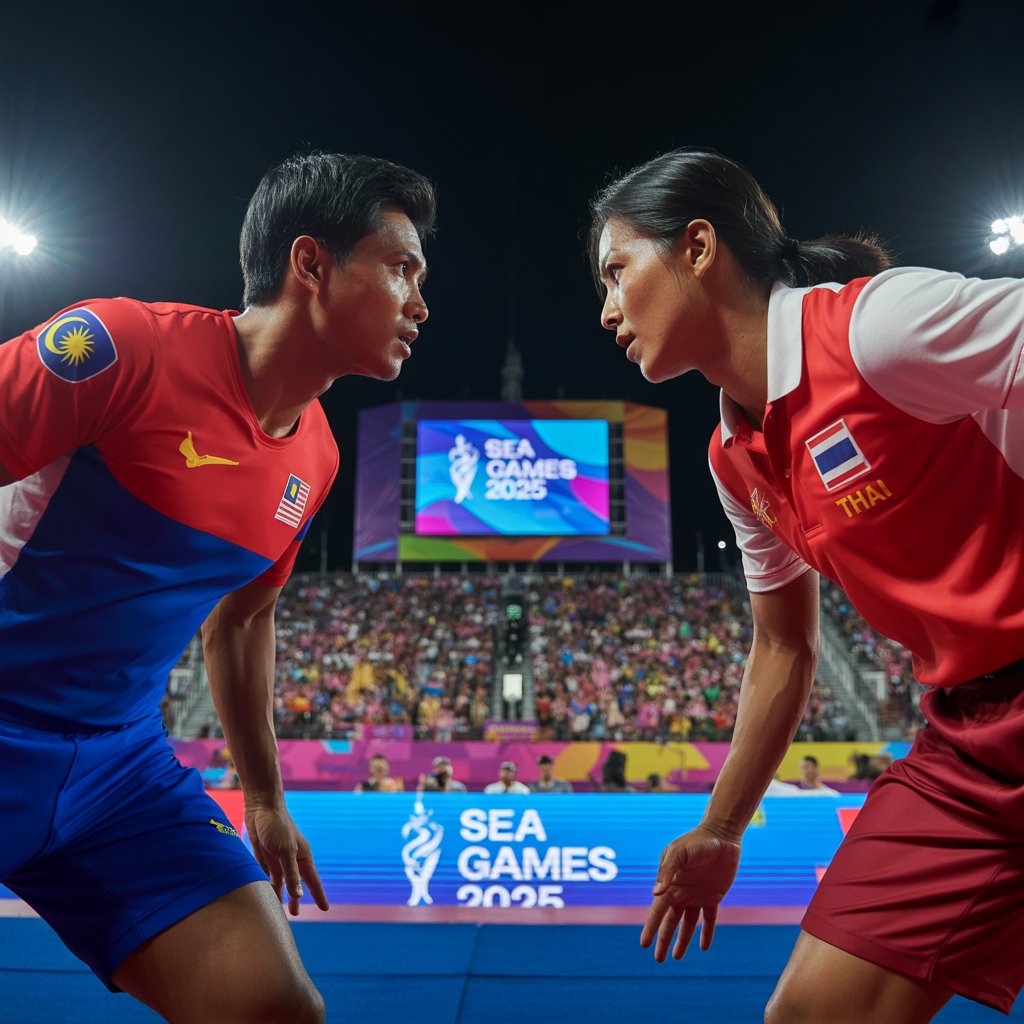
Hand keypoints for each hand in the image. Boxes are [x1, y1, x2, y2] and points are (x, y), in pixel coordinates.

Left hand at [245, 802, 329, 915]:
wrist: (260, 808)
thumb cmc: (277, 826)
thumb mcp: (285, 851)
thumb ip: (291, 873)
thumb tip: (300, 895)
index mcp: (302, 857)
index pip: (313, 881)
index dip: (319, 895)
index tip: (325, 909)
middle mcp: (291, 860)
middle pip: (296, 884)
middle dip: (296, 899)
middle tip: (296, 914)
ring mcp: (277, 859)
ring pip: (280, 883)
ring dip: (280, 895)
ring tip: (278, 910)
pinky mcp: (264, 857)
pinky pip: (267, 877)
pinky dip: (267, 887)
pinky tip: (264, 895)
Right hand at [640, 823, 740, 961]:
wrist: (720, 835)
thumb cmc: (696, 841)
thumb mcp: (679, 853)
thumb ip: (667, 871)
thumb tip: (655, 894)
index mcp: (669, 883)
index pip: (658, 911)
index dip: (651, 928)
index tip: (644, 945)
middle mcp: (681, 892)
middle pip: (670, 922)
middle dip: (662, 940)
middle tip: (657, 960)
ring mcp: (696, 895)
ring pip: (687, 924)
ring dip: (682, 941)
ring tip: (676, 958)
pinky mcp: (713, 896)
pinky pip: (709, 919)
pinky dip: (706, 933)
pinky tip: (704, 947)